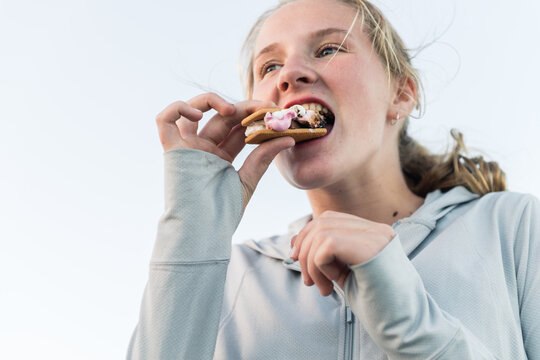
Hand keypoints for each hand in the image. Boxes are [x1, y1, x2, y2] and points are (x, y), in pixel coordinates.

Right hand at [155, 93, 294, 210]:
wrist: (203, 232)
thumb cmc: (223, 214)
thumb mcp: (248, 181)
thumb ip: (262, 158)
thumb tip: (288, 137)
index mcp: (221, 155)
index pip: (238, 127)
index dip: (255, 115)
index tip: (275, 112)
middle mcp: (203, 148)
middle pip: (222, 116)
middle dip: (245, 108)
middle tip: (266, 107)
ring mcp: (186, 148)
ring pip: (193, 109)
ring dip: (213, 101)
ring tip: (234, 110)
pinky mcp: (171, 151)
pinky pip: (165, 120)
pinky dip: (179, 108)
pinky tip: (199, 114)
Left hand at [290, 211, 394, 295]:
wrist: (406, 327)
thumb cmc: (377, 304)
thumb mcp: (345, 273)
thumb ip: (326, 254)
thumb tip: (295, 241)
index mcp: (374, 233)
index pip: (329, 219)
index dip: (307, 237)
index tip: (300, 262)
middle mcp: (377, 230)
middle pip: (323, 222)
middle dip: (305, 250)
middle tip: (310, 281)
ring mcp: (376, 237)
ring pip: (322, 233)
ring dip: (311, 263)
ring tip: (323, 288)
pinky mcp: (371, 249)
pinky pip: (327, 245)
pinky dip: (319, 266)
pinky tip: (332, 285)